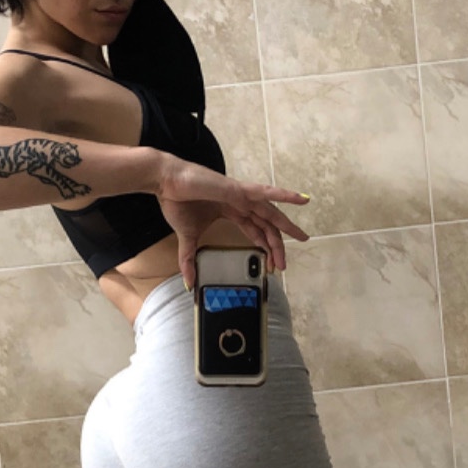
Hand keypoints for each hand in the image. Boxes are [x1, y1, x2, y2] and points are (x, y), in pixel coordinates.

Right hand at [155, 156, 309, 287]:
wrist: (165, 183)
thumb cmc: (176, 202)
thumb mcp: (187, 237)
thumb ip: (189, 260)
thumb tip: (188, 284)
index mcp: (231, 211)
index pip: (255, 232)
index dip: (264, 249)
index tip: (271, 267)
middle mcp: (240, 203)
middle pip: (266, 226)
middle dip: (276, 246)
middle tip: (283, 266)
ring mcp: (242, 194)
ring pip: (270, 212)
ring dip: (286, 226)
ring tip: (302, 237)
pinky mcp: (238, 189)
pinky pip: (266, 192)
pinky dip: (284, 195)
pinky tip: (301, 199)